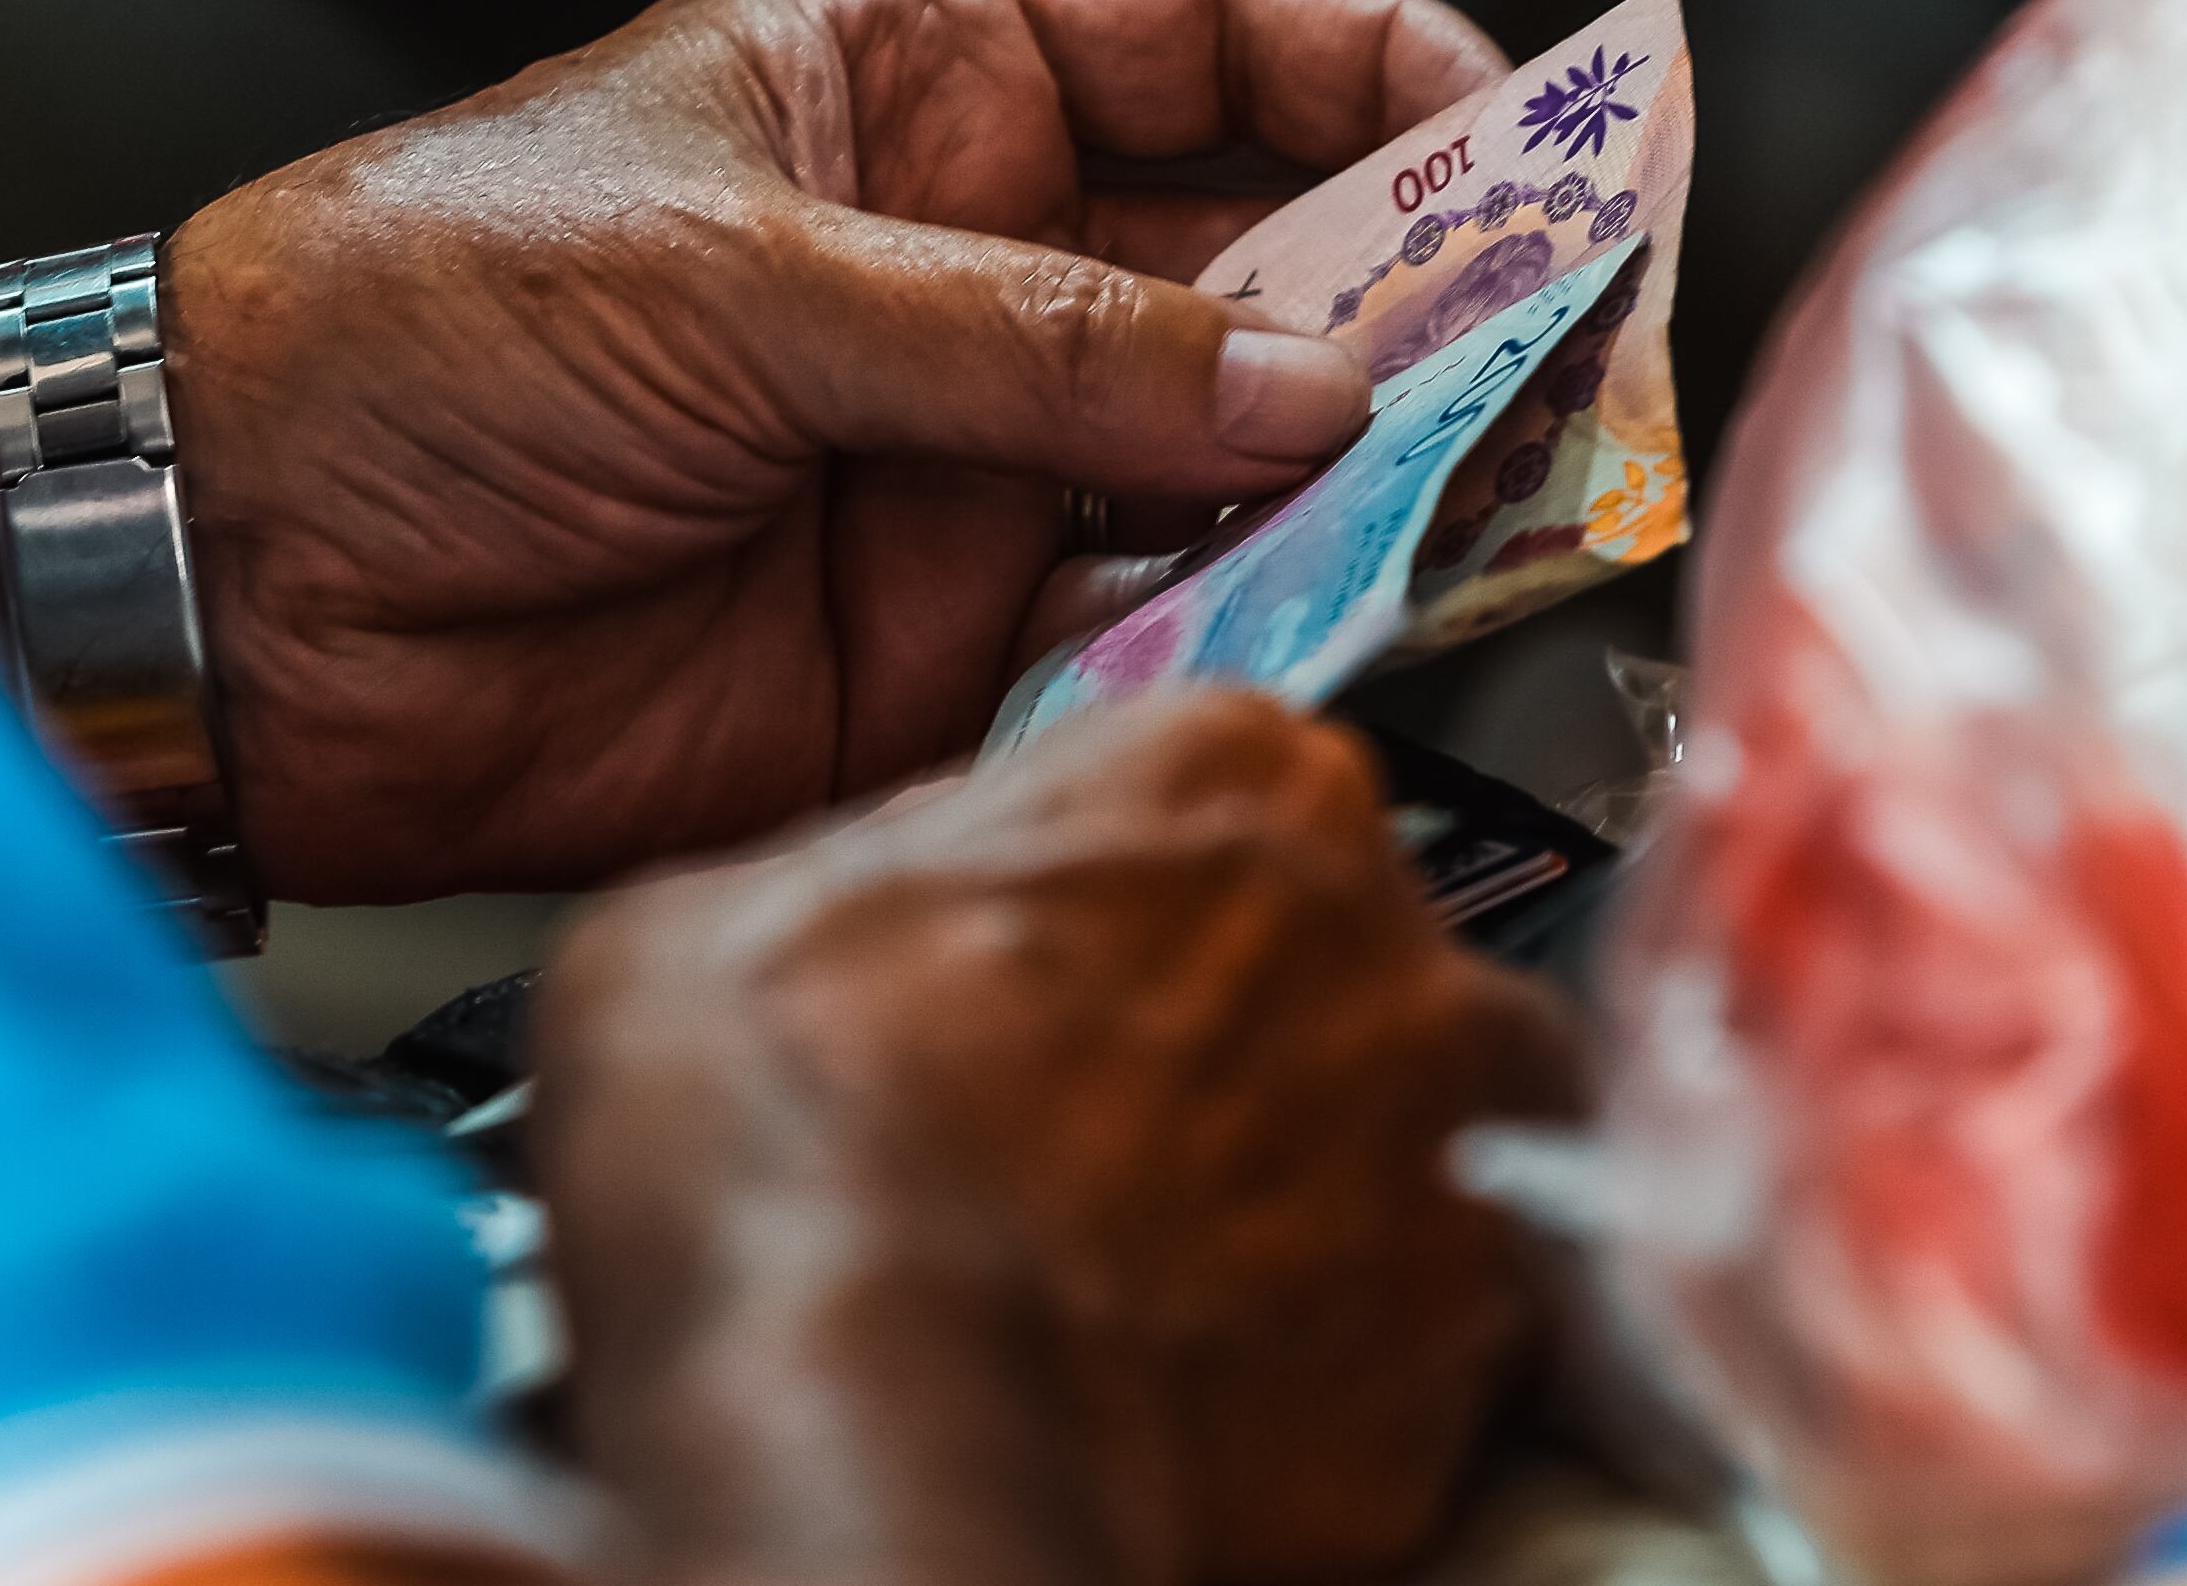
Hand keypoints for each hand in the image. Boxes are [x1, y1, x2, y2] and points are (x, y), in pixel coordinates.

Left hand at [155, 0, 1503, 901]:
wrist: (236, 589)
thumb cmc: (412, 329)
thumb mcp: (737, 278)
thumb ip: (1033, 338)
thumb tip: (1303, 375)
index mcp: (917, 95)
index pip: (1209, 35)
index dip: (1378, 69)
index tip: (1523, 135)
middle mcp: (974, 280)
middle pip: (1265, 265)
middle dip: (1414, 302)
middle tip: (1551, 356)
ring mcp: (966, 469)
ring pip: (1227, 467)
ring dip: (1351, 487)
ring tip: (1472, 503)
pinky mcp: (938, 649)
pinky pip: (1133, 638)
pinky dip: (1227, 645)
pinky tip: (1300, 636)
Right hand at [530, 693, 1586, 1585]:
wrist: (874, 1417)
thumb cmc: (786, 1147)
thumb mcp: (710, 916)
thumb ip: (866, 875)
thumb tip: (878, 922)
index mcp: (1223, 770)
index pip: (1209, 792)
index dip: (1111, 903)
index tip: (1043, 977)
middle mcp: (1383, 925)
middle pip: (1329, 961)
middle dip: (1232, 1043)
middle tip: (1081, 1146)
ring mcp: (1454, 1139)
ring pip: (1406, 1147)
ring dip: (1308, 1200)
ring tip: (1144, 1290)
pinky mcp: (1477, 1352)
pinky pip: (1419, 1344)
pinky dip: (1328, 1372)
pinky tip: (1191, 1398)